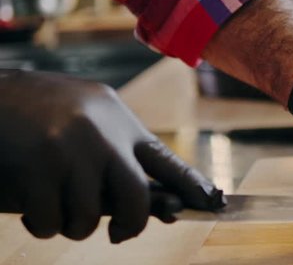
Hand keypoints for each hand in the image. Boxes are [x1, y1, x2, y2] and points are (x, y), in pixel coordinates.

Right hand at [0, 70, 223, 242]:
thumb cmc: (42, 109)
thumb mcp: (91, 115)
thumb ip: (119, 150)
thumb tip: (158, 197)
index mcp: (119, 121)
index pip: (166, 160)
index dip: (191, 186)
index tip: (210, 202)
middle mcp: (102, 136)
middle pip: (135, 199)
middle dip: (130, 225)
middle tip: (121, 233)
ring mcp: (71, 152)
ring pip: (87, 219)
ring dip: (72, 224)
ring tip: (57, 205)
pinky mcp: (37, 170)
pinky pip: (51, 222)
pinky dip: (41, 223)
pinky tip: (31, 202)